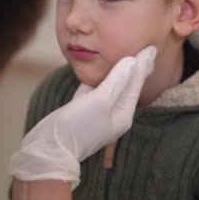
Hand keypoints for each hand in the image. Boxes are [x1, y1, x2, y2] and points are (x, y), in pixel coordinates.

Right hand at [8, 46, 156, 188]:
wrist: (47, 151)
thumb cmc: (77, 127)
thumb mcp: (100, 101)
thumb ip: (117, 80)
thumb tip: (132, 62)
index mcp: (123, 114)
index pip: (135, 84)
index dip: (142, 65)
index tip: (151, 48)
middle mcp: (113, 114)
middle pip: (126, 86)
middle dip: (135, 68)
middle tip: (147, 50)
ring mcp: (96, 114)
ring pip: (110, 87)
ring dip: (118, 72)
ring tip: (127, 57)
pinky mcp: (81, 112)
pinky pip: (93, 91)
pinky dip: (98, 80)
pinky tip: (98, 71)